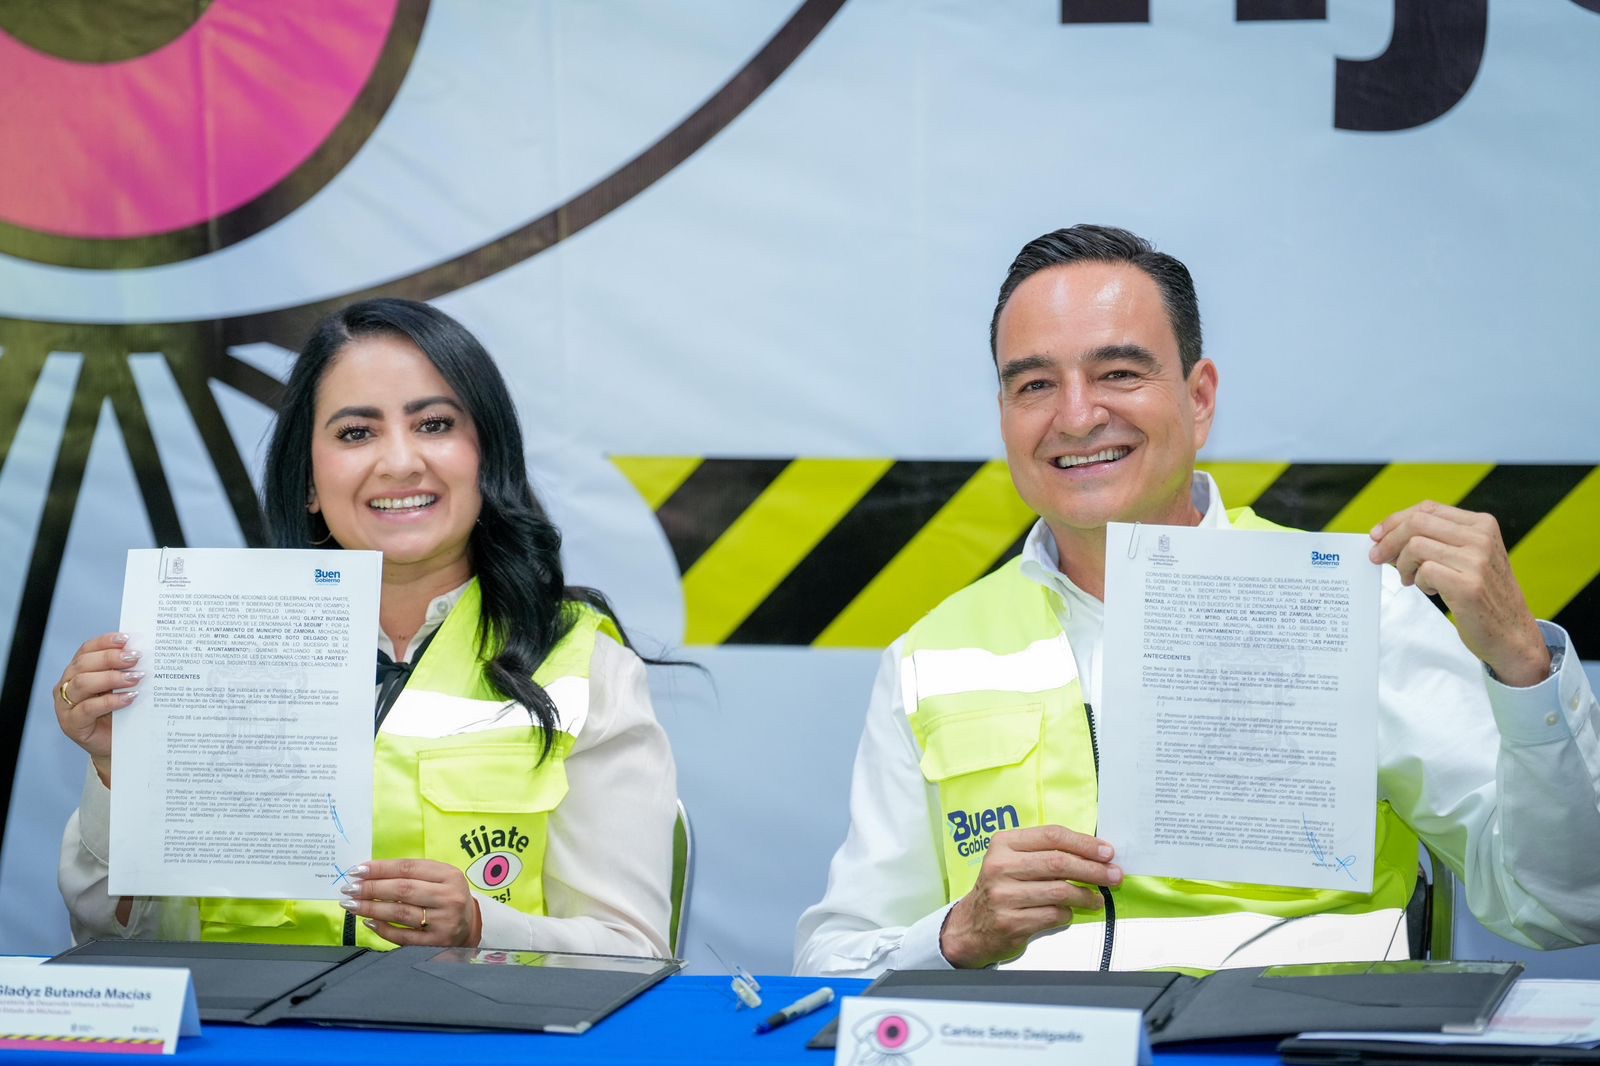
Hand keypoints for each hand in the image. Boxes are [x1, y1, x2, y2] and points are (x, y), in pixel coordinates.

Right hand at [54, 633, 143, 785]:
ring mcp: (66, 705)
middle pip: (84, 664)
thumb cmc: (120, 713)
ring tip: (135, 678)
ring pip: (82, 683)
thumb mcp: (122, 687)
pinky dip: (109, 701)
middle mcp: (68, 685)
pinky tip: (128, 698)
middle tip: (135, 658)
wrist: (118, 745)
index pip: (87, 650)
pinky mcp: (71, 723)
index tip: (126, 639)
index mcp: (79, 671)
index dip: (105, 642)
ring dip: (111, 678)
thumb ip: (126, 670)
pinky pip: (87, 708)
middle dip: (111, 658)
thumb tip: (144, 652)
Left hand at [340, 859, 482, 946]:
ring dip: (372, 908)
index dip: (380, 869)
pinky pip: (403, 936)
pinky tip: (369, 922)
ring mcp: (444, 921)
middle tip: (349, 889)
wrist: (471, 925)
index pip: (408, 868)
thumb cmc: (447, 896)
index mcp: (449, 875)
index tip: (357, 871)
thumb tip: (370, 875)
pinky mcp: (437, 942)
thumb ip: (411, 874)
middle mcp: (449, 897)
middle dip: (371, 889)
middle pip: (403, 890)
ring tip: (352, 905)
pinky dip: (383, 929)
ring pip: (400, 913)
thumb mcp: (439, 878)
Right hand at [938, 825, 1121, 968]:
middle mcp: (1000, 867)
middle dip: (1093, 869)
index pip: (1052, 836)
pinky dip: (1068, 914)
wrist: (971, 926)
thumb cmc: (1001, 889)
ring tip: (1097, 898)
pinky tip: (1070, 912)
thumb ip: (1045, 853)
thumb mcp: (1013, 861)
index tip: (1107, 851)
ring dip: (1087, 895)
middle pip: (1058, 863)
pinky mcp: (1011, 922)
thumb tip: (1093, 855)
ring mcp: (1004, 896)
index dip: (1084, 843)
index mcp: (1003, 844)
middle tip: (1114, 875)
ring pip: (1060, 891)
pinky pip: (1054, 915)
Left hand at [1369, 501, 1550, 686]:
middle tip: (1377, 557)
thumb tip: (1385, 535)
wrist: (1512, 632)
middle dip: (1389, 541)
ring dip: (1403, 565)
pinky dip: (1418, 581)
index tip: (1377, 536)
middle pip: (1416, 523)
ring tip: (1411, 580)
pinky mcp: (1467, 585)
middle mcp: (1481, 537)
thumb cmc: (1483, 594)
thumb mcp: (1468, 556)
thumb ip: (1437, 540)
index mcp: (1482, 524)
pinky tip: (1430, 590)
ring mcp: (1476, 561)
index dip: (1395, 521)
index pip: (1427, 509)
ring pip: (1415, 546)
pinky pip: (1424, 571)